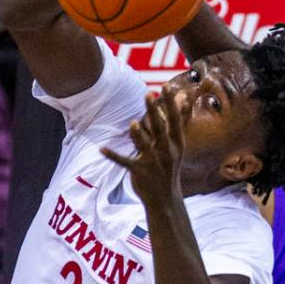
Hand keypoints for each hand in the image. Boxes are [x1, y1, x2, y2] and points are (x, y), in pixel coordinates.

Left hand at [101, 92, 184, 206]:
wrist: (165, 197)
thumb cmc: (169, 166)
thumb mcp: (176, 147)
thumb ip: (175, 124)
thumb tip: (182, 100)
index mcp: (176, 144)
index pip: (174, 120)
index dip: (170, 103)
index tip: (165, 86)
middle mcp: (166, 151)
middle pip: (159, 127)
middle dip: (154, 110)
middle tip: (148, 93)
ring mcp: (153, 162)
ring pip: (144, 145)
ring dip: (138, 135)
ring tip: (133, 124)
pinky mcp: (139, 171)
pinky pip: (124, 161)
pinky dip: (113, 155)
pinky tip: (102, 149)